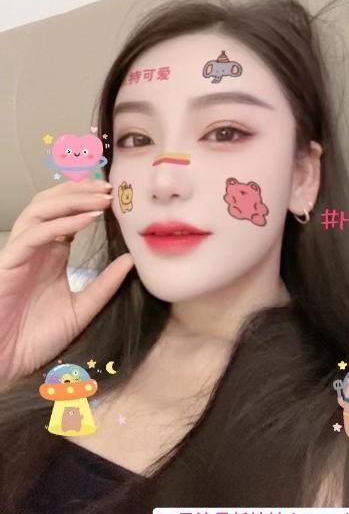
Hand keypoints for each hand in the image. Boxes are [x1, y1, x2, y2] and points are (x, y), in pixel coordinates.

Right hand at [0, 180, 132, 383]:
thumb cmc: (37, 338)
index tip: (115, 195)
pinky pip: (35, 234)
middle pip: (52, 202)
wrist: (8, 364)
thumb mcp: (82, 309)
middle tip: (109, 189)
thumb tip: (131, 260)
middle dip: (80, 190)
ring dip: (72, 199)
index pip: (67, 212)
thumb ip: (105, 285)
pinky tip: (86, 220)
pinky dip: (61, 223)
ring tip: (101, 199)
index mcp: (51, 253)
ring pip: (40, 209)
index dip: (88, 199)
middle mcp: (35, 247)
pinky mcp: (9, 262)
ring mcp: (21, 252)